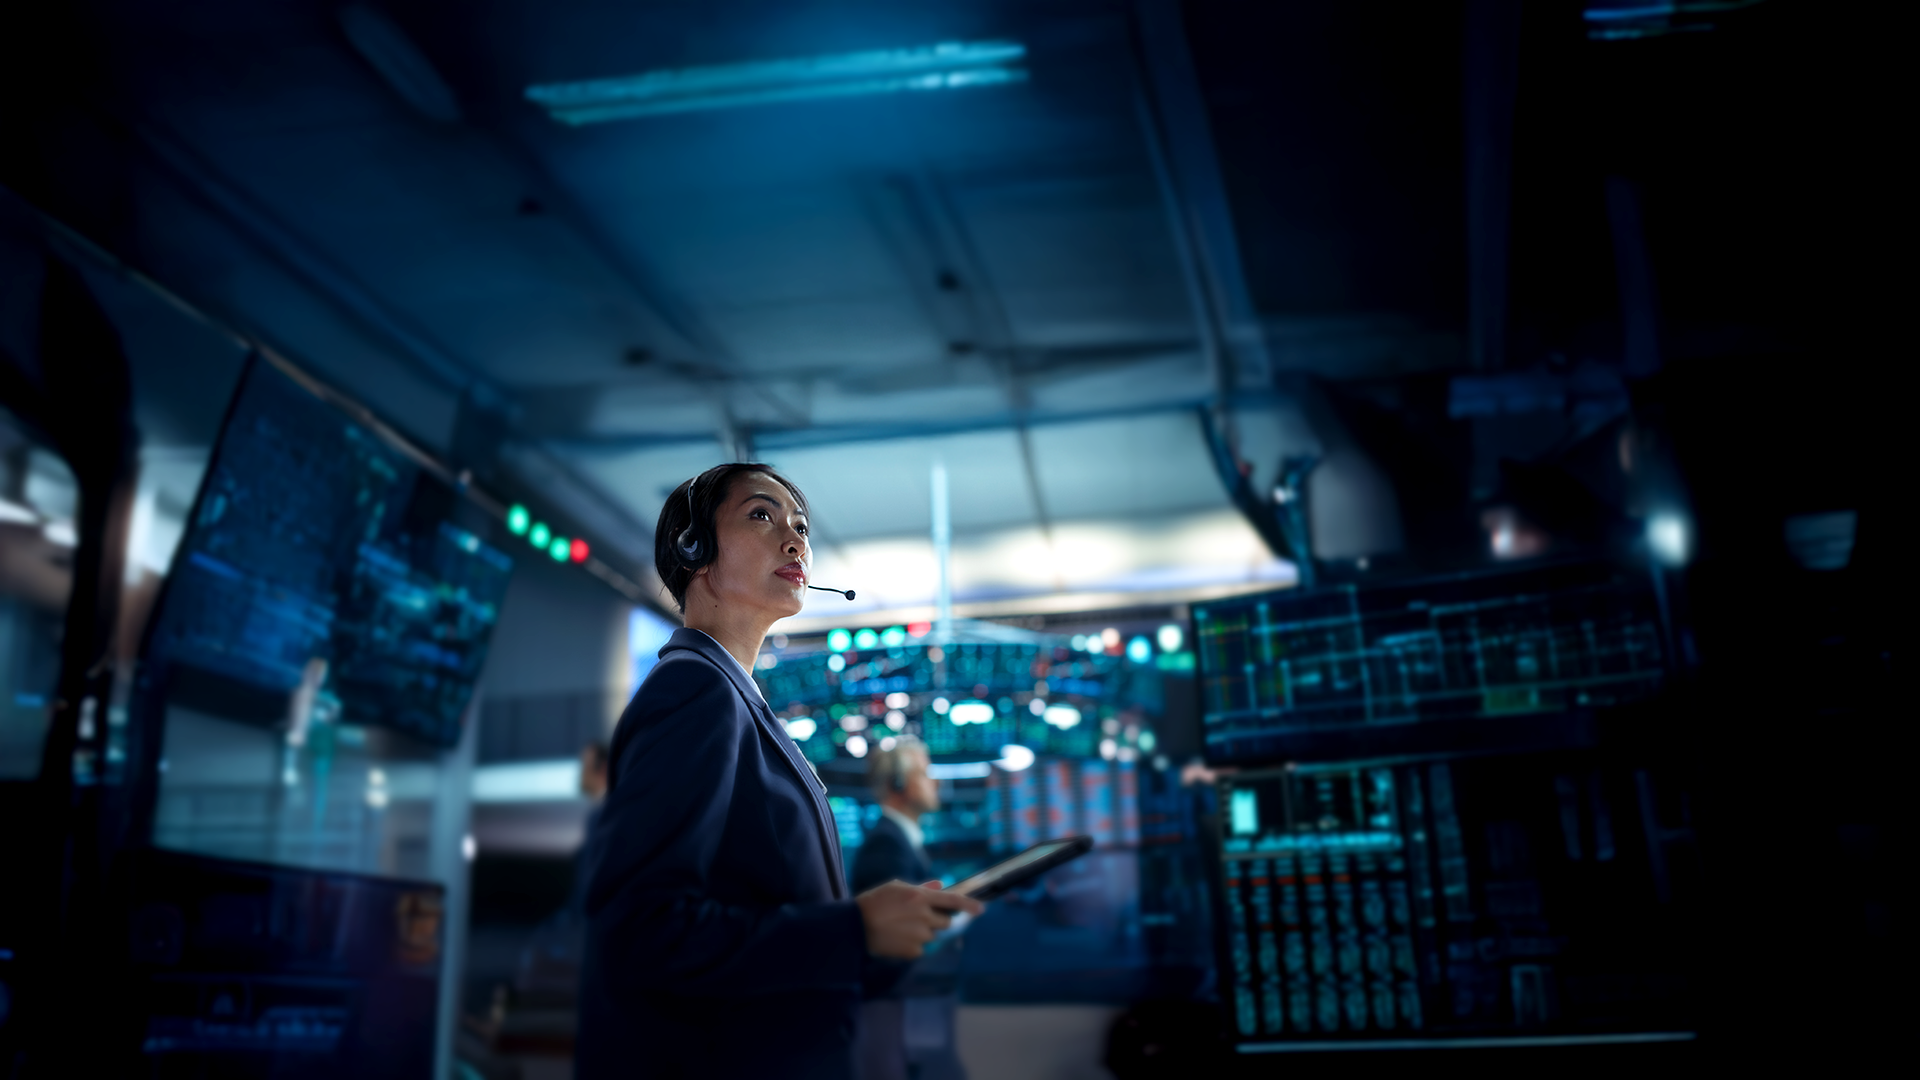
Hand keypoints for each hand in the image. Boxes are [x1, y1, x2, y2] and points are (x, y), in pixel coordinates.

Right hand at [855, 879, 984, 959]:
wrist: (855, 926)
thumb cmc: (875, 901)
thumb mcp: (897, 887)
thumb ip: (922, 888)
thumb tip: (940, 885)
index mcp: (921, 897)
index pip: (953, 900)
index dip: (969, 904)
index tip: (982, 909)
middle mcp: (924, 916)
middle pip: (945, 921)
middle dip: (936, 920)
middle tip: (916, 917)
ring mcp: (920, 935)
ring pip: (931, 935)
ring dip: (922, 932)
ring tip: (899, 927)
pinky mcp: (913, 951)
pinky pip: (920, 948)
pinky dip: (911, 945)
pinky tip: (896, 938)